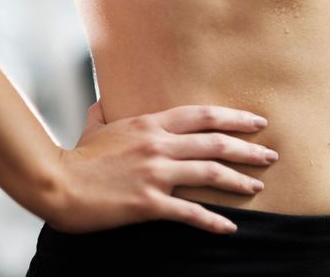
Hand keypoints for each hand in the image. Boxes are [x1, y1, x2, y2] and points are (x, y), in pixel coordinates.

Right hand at [51, 101, 277, 233]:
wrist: (58, 183)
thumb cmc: (80, 156)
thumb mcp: (95, 127)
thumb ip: (102, 112)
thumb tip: (100, 102)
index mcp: (150, 124)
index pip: (203, 115)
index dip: (234, 117)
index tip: (257, 121)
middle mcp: (158, 145)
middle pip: (215, 144)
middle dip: (248, 149)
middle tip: (271, 155)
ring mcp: (155, 173)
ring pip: (210, 174)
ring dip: (239, 181)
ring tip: (257, 186)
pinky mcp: (148, 203)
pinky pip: (189, 212)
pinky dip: (213, 220)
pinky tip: (230, 227)